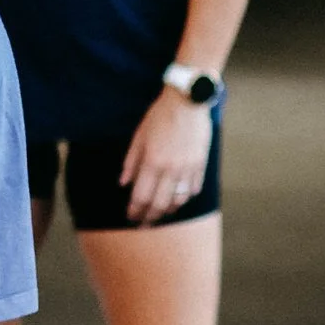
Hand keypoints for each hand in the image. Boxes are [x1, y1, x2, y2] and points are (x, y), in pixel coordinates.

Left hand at [118, 87, 214, 225]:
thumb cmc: (159, 116)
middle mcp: (171, 169)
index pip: (141, 197)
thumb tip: (123, 184)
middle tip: (143, 224)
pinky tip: (178, 200)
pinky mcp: (200, 164)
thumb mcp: (139, 136)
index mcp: (152, 162)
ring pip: (178, 201)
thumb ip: (131, 162)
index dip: (134, 211)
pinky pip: (193, 189)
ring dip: (167, 211)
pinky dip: (184, 198)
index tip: (130, 217)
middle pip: (159, 204)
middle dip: (149, 217)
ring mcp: (188, 168)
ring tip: (159, 214)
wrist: (187, 101)